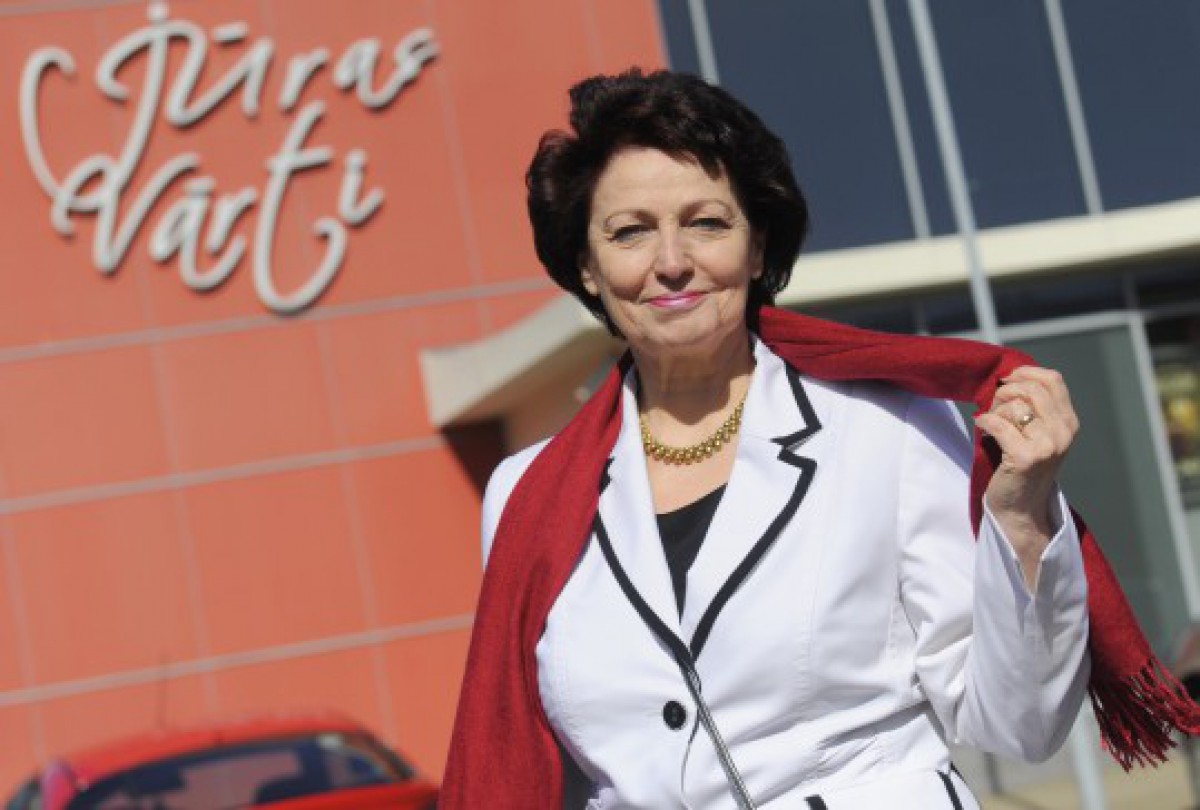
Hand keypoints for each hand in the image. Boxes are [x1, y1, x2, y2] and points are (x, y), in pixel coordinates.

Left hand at [973, 366, 1079, 586]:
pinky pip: (998, 424)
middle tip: (994, 406)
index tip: (1006, 380)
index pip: (1053, 380)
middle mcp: (1064, 432)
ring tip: (992, 425)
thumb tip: (1011, 377)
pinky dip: (985, 422)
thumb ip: (1036, 407)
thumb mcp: (1038, 433)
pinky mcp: (1026, 457)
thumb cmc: (1023, 467)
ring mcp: (1048, 446)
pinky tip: (982, 428)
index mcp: (1069, 422)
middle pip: (1031, 389)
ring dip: (995, 411)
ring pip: (1015, 406)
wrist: (1021, 509)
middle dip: (1005, 393)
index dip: (1026, 373)